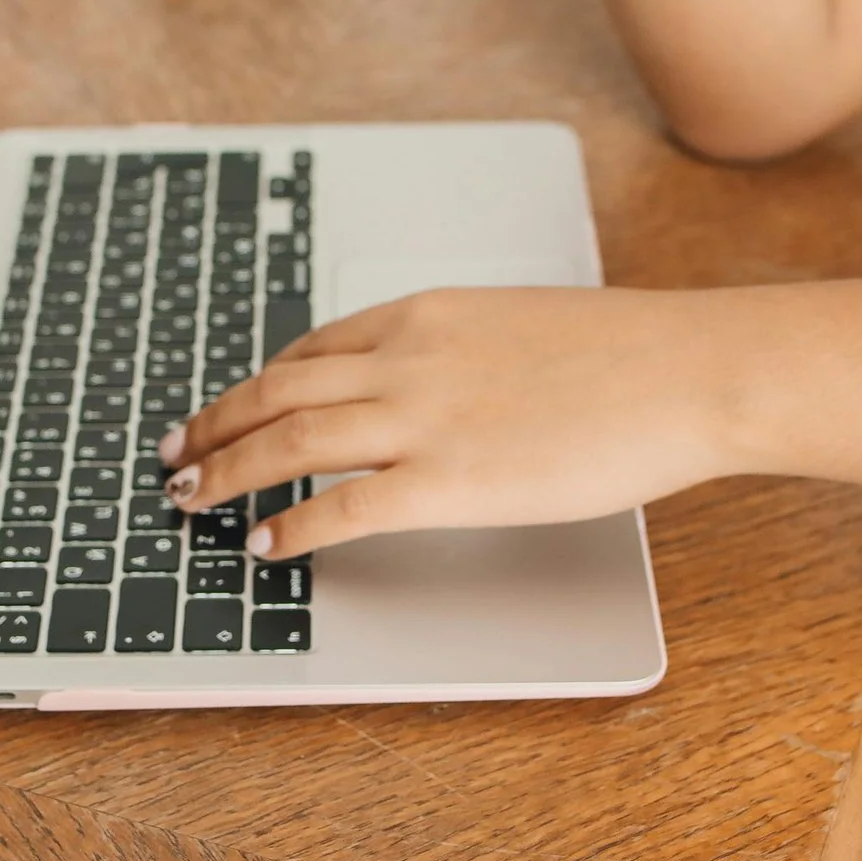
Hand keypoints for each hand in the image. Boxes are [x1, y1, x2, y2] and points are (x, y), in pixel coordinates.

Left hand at [158, 287, 735, 560]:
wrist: (684, 370)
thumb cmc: (627, 354)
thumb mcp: (519, 324)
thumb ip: (462, 351)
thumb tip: (442, 384)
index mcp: (424, 314)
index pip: (310, 349)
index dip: (256, 385)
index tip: (231, 407)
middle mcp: (406, 359)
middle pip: (276, 391)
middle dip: (214, 426)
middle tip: (177, 456)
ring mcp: (423, 420)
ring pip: (288, 442)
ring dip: (227, 473)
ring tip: (191, 501)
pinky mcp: (449, 482)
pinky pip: (341, 507)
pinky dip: (290, 526)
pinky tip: (264, 545)